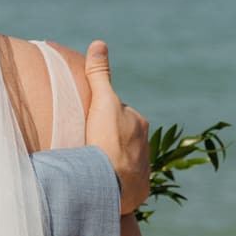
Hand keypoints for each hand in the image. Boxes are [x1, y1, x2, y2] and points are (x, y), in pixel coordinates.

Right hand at [84, 40, 150, 214]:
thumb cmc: (106, 140)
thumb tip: (99, 43)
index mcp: (139, 123)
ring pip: (125, 161)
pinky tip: (102, 185)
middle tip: (88, 145)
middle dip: (109, 140)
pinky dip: (116, 183)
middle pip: (124, 138)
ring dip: (112, 162)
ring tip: (93, 166)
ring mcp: (143, 170)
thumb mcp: (101, 101)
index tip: (88, 124)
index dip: (103, 117)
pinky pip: (126, 185)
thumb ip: (99, 74)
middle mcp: (147, 145)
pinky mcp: (139, 192)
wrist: (111, 185)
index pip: (120, 114)